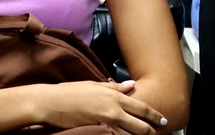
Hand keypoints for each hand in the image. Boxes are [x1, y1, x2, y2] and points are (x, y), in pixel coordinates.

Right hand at [33, 80, 167, 134]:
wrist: (51, 101)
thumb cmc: (71, 92)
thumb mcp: (95, 85)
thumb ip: (114, 87)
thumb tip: (131, 85)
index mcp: (115, 96)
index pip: (142, 107)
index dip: (154, 115)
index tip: (164, 121)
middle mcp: (114, 108)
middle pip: (139, 123)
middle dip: (151, 131)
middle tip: (159, 134)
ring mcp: (106, 119)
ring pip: (129, 133)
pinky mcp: (96, 128)